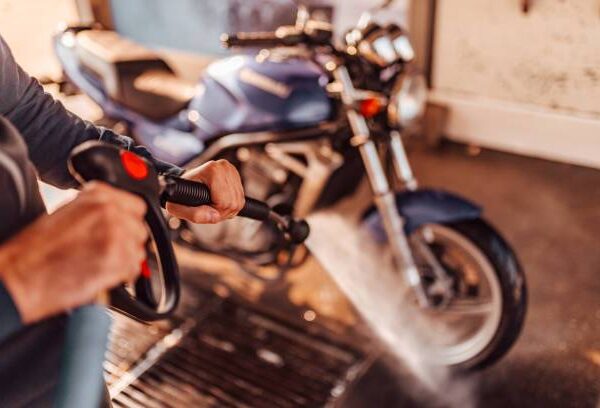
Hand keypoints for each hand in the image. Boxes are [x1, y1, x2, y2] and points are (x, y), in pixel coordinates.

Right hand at [0, 182, 147, 323]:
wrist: (22, 274)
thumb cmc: (37, 249)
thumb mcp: (68, 212)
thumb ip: (98, 210)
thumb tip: (120, 216)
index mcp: (98, 195)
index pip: (137, 206)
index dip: (129, 221)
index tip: (122, 231)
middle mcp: (109, 211)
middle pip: (140, 228)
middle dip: (127, 241)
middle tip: (105, 250)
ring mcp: (116, 234)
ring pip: (138, 249)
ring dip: (124, 258)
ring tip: (99, 262)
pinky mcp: (118, 258)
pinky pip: (134, 268)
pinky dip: (122, 274)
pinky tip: (101, 272)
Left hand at [166, 160, 244, 223]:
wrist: (181, 184)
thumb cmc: (178, 195)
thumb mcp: (179, 208)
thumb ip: (195, 214)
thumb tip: (215, 217)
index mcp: (213, 170)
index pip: (224, 202)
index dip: (215, 212)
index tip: (203, 208)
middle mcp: (224, 167)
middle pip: (234, 203)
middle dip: (222, 212)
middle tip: (207, 209)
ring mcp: (231, 170)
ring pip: (239, 202)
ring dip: (227, 210)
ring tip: (212, 206)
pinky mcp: (235, 175)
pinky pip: (241, 199)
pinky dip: (231, 205)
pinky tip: (219, 202)